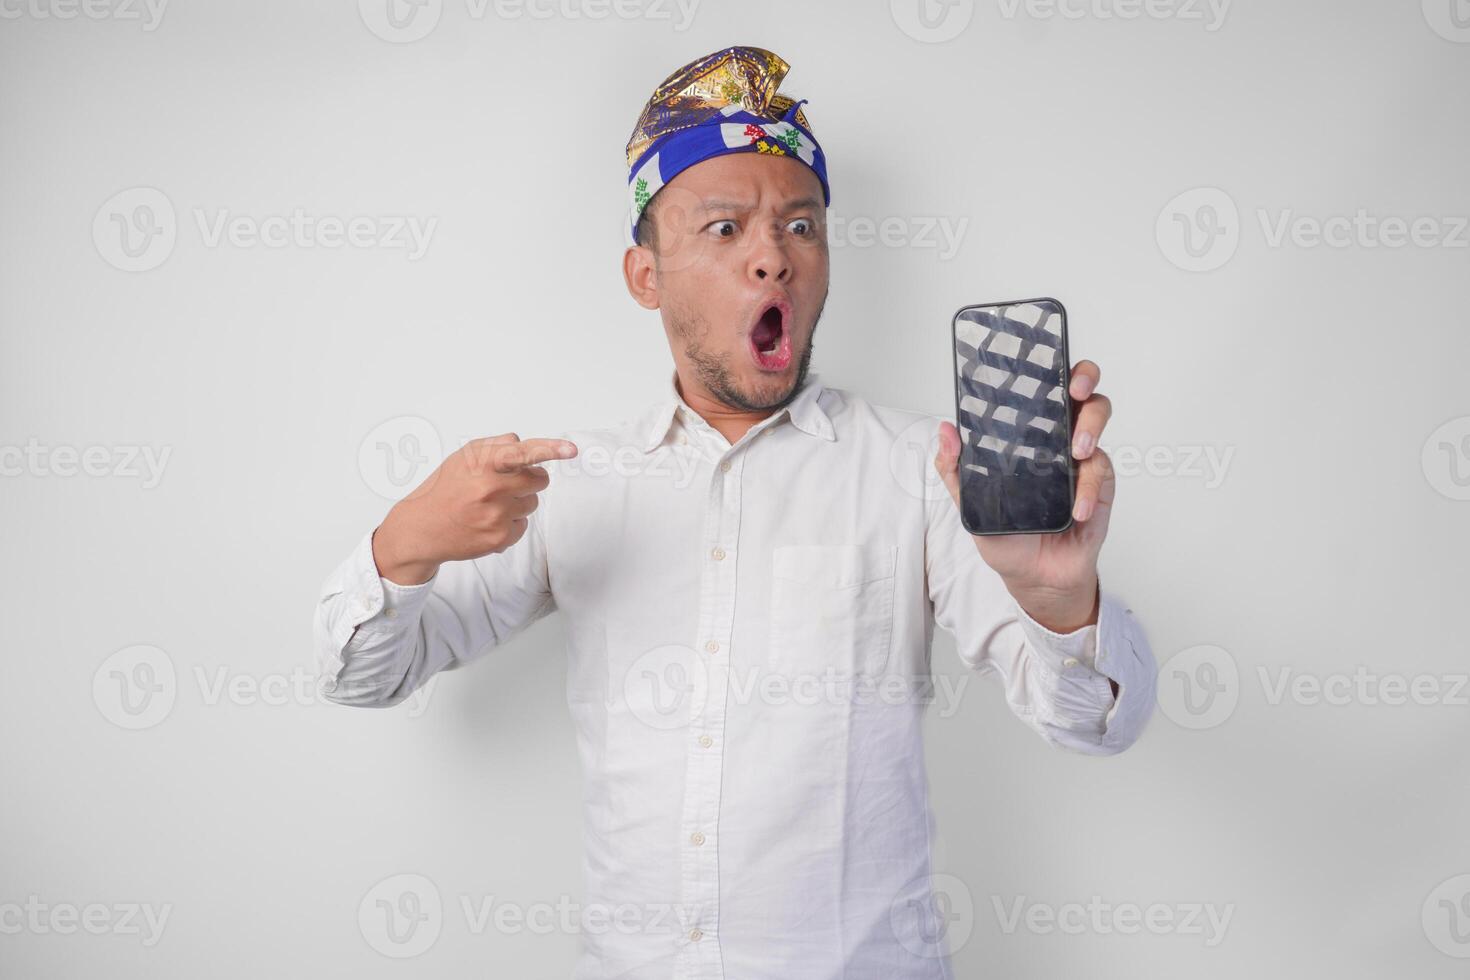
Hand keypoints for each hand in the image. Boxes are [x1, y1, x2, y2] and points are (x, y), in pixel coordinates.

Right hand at [372, 433, 577, 584]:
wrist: (421, 529)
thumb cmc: (445, 489)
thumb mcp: (463, 458)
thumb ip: (495, 446)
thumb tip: (522, 444)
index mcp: (482, 464)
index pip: (522, 452)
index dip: (550, 449)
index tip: (571, 450)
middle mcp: (490, 489)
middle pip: (539, 480)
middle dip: (529, 480)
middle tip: (505, 484)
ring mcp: (496, 515)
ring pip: (532, 503)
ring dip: (518, 502)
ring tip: (490, 505)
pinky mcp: (500, 538)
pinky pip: (523, 525)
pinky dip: (511, 524)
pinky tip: (487, 522)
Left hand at [934, 359, 1114, 631]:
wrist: (1035, 578)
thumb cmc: (1006, 536)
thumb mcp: (971, 505)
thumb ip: (955, 470)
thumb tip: (945, 431)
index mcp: (1026, 434)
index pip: (1039, 389)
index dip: (1045, 366)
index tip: (1041, 358)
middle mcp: (1056, 437)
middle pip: (1080, 390)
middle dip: (1083, 377)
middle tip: (1075, 389)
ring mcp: (1080, 458)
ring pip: (1098, 418)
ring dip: (1092, 426)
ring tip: (1079, 450)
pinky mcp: (1100, 484)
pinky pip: (1101, 472)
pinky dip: (1088, 488)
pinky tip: (1076, 509)